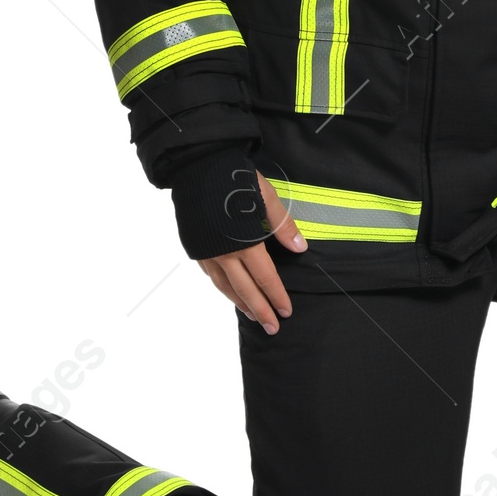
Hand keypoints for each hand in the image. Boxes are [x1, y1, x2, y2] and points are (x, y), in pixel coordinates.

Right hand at [198, 171, 305, 333]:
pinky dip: (224, 289)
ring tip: (254, 316)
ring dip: (241, 304)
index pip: (265, 278)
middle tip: (273, 328)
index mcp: (245, 242)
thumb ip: (282, 225)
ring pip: (226, 287)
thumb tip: (300, 248)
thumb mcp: (265, 197)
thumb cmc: (234, 179)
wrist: (197, 166)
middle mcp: (224, 253)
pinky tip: (231, 293)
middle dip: (261, 311)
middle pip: (245, 290)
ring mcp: (207, 253)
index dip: (277, 296)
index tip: (286, 311)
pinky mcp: (196, 248)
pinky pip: (212, 277)